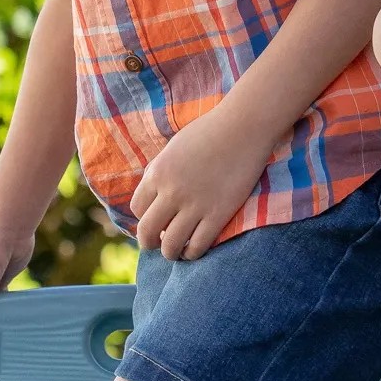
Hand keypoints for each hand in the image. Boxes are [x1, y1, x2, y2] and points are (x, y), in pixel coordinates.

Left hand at [131, 106, 275, 260]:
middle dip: (149, 243)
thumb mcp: (173, 148)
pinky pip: (197, 246)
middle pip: (147, 232)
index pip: (137, 209)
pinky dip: (192, 253)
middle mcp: (171, 192)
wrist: (244, 127)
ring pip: (170, 246)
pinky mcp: (218, 214)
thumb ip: (160, 172)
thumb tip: (152, 198)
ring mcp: (194, 205)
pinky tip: (194, 249)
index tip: (154, 220)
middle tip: (156, 244)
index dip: (144, 218)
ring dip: (170, 253)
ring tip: (176, 251)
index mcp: (157, 173)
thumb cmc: (209, 132)